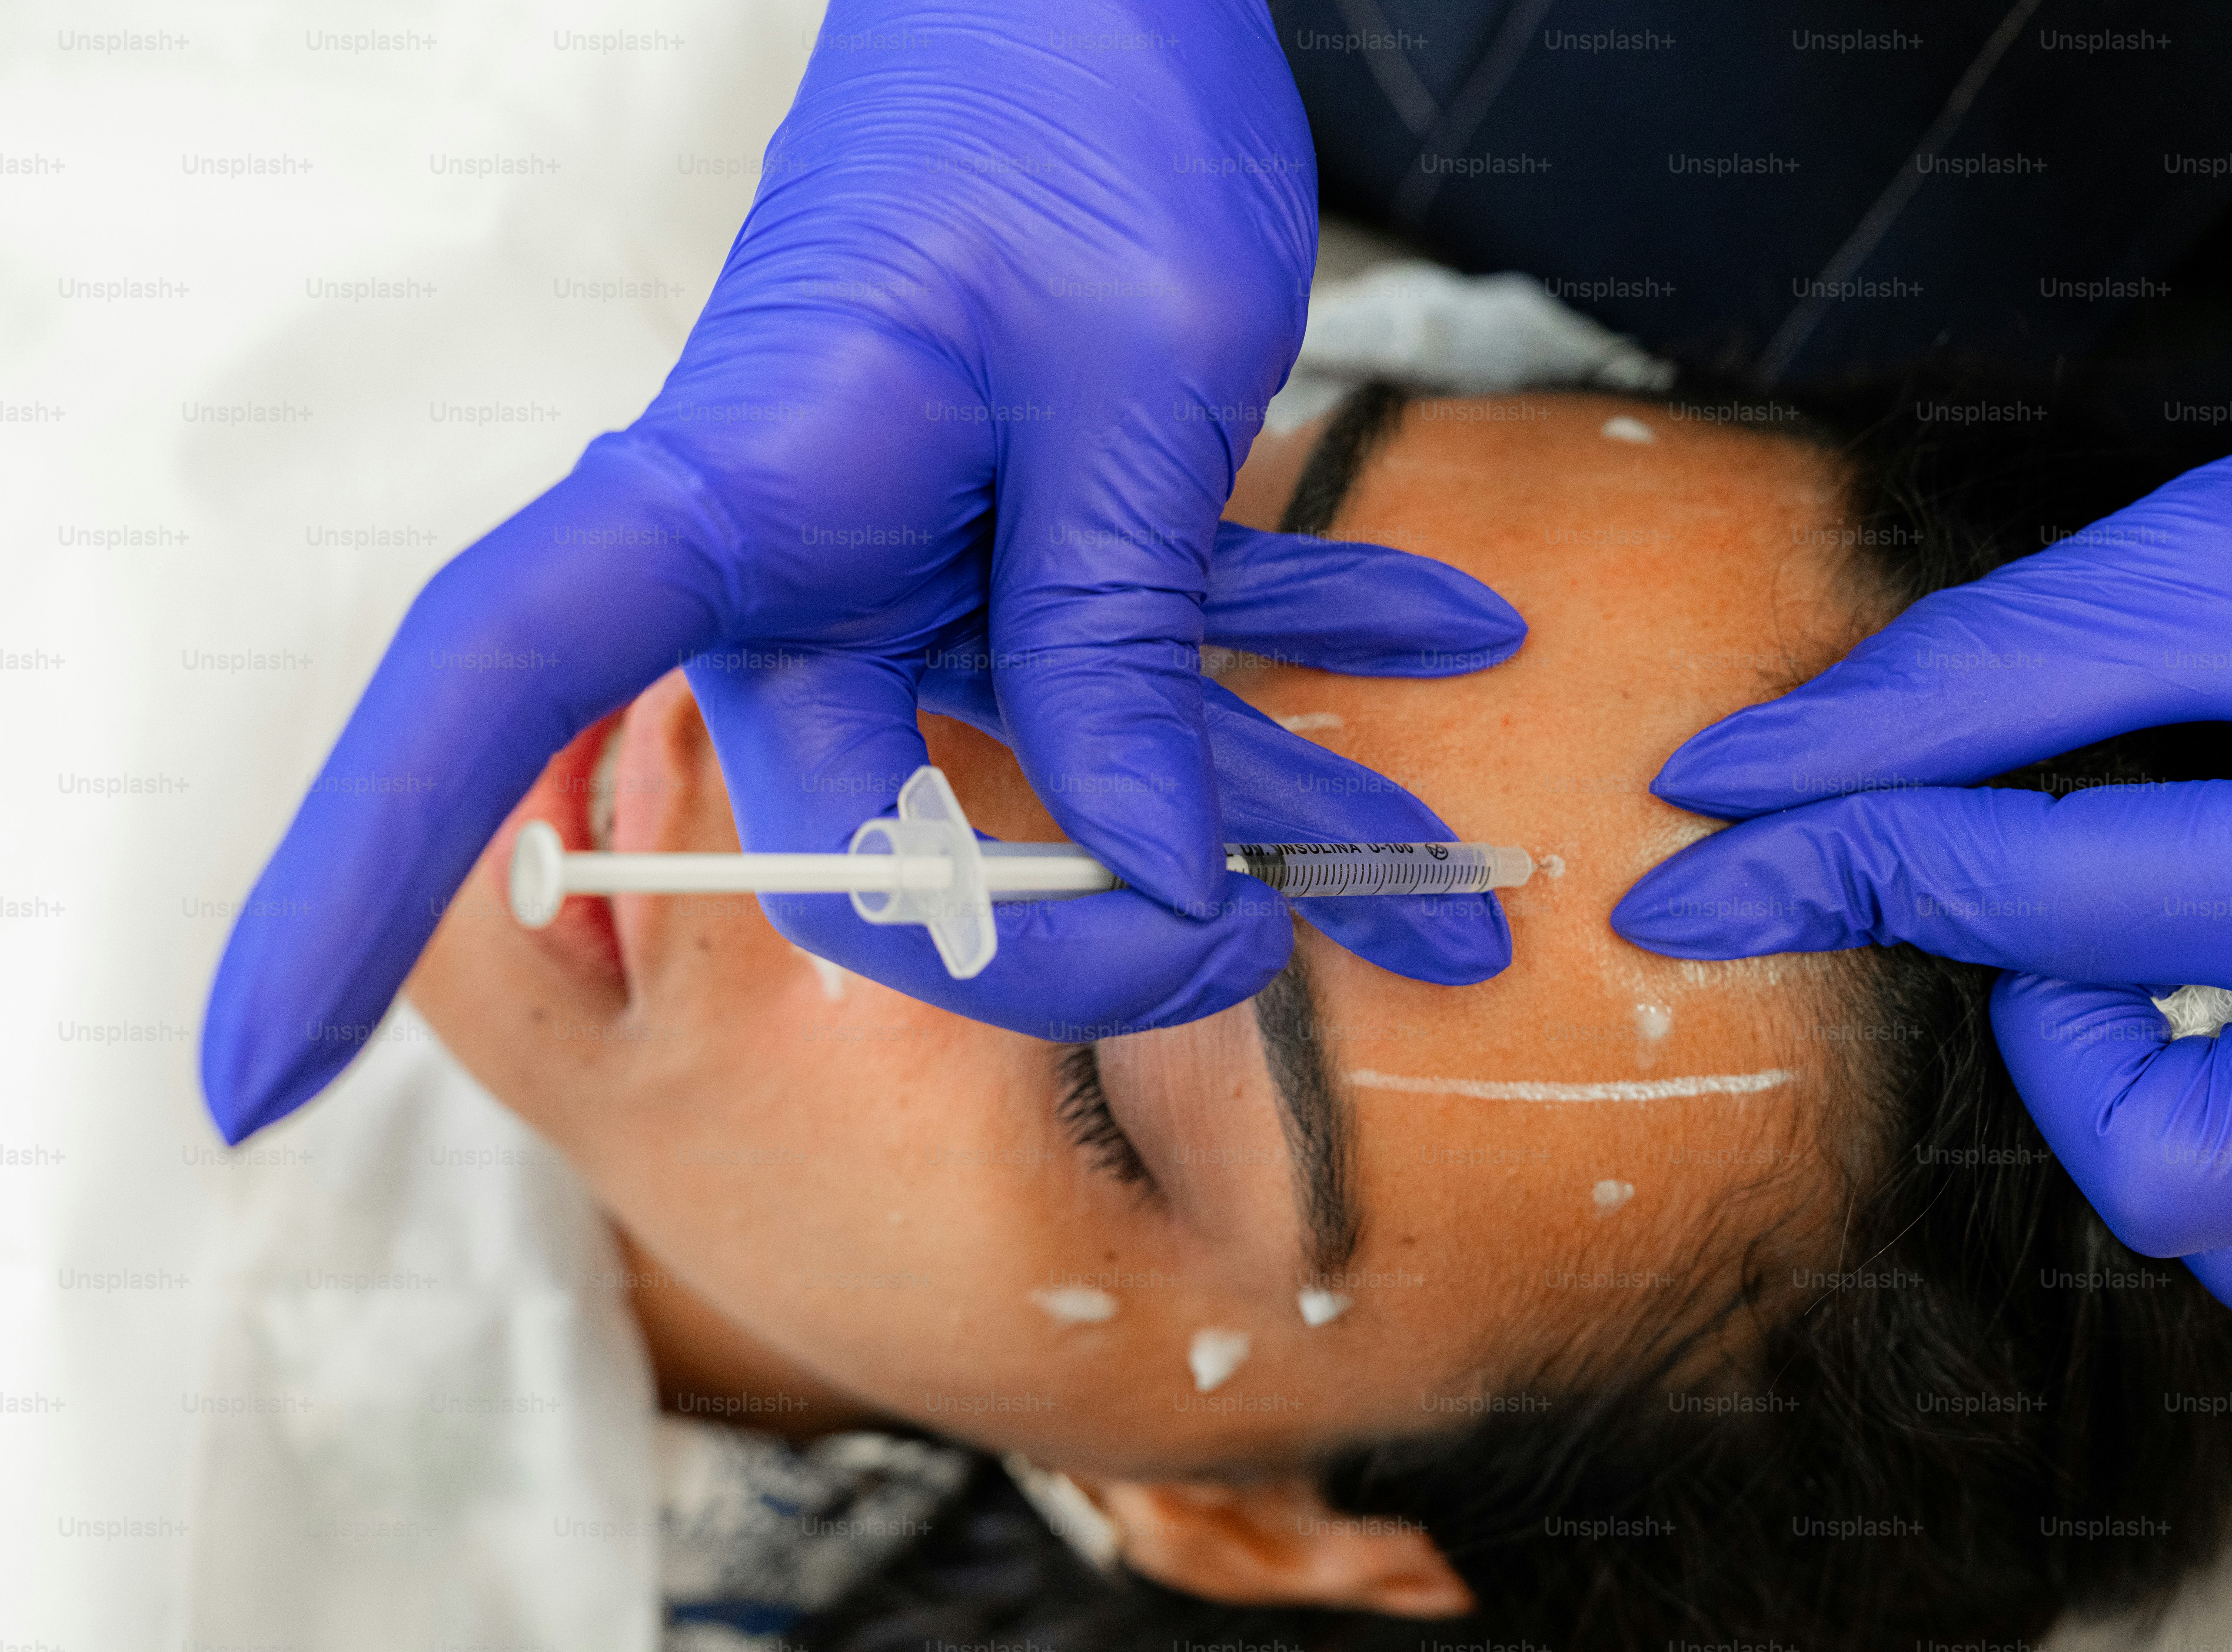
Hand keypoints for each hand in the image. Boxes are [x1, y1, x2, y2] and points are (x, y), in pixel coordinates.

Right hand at [202, 0, 1503, 1141]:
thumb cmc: (1078, 104)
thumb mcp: (1124, 391)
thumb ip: (1111, 643)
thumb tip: (1134, 883)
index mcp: (736, 499)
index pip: (487, 690)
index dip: (344, 883)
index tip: (235, 1084)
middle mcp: (793, 561)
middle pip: (871, 840)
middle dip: (1084, 932)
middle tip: (1272, 945)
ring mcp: (908, 561)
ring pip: (1057, 760)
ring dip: (1260, 812)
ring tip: (1453, 896)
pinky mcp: (1015, 536)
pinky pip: (1138, 649)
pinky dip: (1284, 660)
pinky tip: (1445, 648)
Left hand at [1612, 365, 2231, 1313]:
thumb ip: (1985, 675)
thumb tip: (1753, 766)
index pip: (2002, 894)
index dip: (1809, 863)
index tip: (1675, 868)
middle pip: (2162, 1164)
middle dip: (2048, 1036)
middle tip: (2059, 882)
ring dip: (2139, 1100)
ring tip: (2144, 939)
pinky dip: (2231, 1115)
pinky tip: (2217, 982)